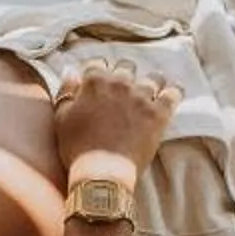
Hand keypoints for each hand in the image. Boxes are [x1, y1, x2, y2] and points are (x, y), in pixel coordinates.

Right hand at [52, 56, 181, 183]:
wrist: (102, 172)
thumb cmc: (77, 147)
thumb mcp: (62, 118)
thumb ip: (66, 91)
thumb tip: (71, 71)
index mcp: (95, 82)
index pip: (97, 64)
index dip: (97, 71)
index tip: (98, 80)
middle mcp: (120, 83)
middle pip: (126, 67)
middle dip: (123, 74)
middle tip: (122, 89)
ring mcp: (141, 97)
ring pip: (151, 78)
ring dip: (149, 82)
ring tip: (149, 91)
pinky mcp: (158, 113)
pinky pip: (172, 94)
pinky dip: (173, 92)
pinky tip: (172, 93)